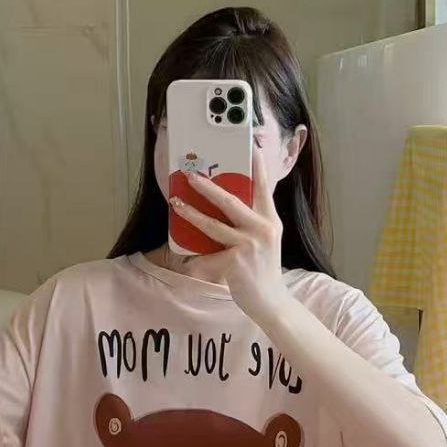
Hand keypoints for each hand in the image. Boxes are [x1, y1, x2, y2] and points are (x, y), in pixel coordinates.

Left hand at [169, 150, 290, 321]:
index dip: (258, 165)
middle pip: (231, 201)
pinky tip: (182, 258)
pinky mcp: (237, 262)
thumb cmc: (262, 269)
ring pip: (214, 225)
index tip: (252, 145)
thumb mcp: (264, 240)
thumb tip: (224, 204)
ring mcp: (250, 245)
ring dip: (191, 213)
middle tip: (191, 175)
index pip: (264, 187)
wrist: (270, 301)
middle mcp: (262, 229)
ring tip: (176, 202)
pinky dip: (194, 258)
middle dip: (208, 186)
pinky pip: (208, 255)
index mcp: (269, 220)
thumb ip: (250, 222)